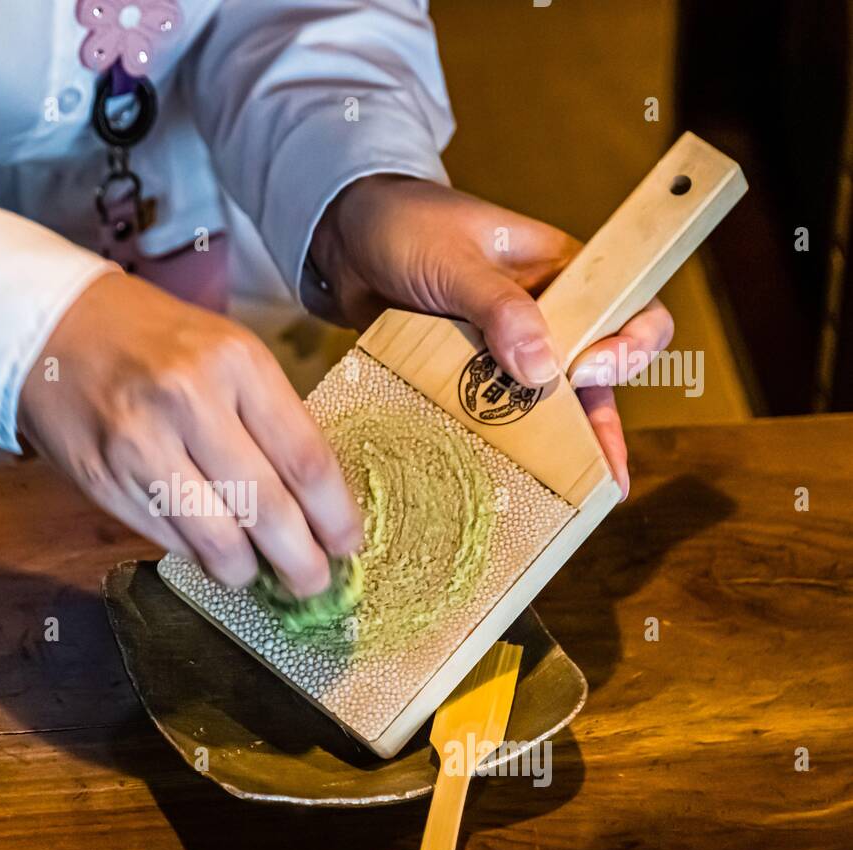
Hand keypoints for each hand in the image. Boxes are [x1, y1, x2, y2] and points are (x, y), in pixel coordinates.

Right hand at [18, 272, 362, 594]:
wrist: (50, 328)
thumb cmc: (151, 340)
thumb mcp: (224, 351)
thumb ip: (268, 416)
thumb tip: (314, 501)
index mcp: (234, 362)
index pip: (304, 458)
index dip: (335, 515)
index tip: (349, 543)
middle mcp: (188, 403)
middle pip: (267, 509)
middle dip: (301, 561)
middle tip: (314, 583)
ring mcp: (140, 448)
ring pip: (217, 542)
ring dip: (247, 571)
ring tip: (260, 571)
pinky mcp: (105, 483)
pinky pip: (170, 542)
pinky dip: (198, 555)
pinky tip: (210, 549)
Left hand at [310, 176, 675, 497]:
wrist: (342, 239)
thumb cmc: (406, 227)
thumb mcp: (454, 262)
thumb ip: (498, 308)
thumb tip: (543, 368)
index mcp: (562, 275)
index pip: (630, 309)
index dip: (628, 346)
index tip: (586, 371)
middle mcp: (544, 317)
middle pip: (594, 377)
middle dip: (600, 430)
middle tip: (601, 481)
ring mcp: (503, 352)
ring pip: (545, 407)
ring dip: (554, 451)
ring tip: (568, 501)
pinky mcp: (464, 378)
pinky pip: (492, 418)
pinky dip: (497, 447)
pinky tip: (501, 483)